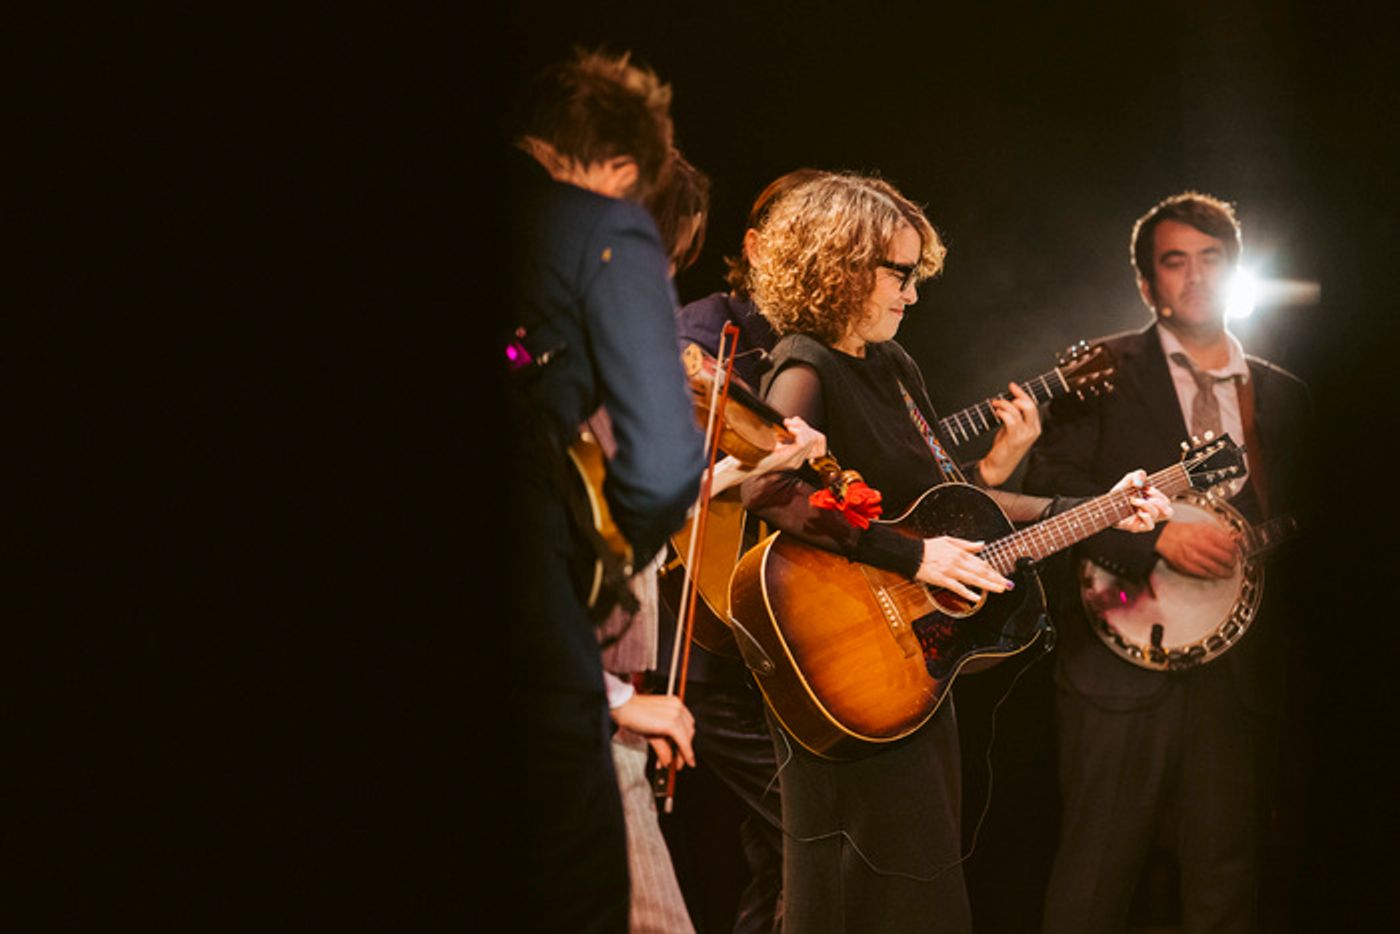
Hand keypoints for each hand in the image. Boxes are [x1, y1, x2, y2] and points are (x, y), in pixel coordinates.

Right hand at [610, 693, 695, 769]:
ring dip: (683, 755)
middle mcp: (678, 707)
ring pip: (687, 739)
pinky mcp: (671, 723)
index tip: (683, 751)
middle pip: (689, 732)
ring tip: (677, 766)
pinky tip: (679, 763)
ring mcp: (676, 714)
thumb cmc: (634, 715)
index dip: (686, 740)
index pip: (687, 725)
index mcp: (675, 703)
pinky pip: (683, 742)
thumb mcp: (652, 730)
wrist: (623, 708)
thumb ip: (662, 744)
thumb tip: (667, 760)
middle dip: (685, 749)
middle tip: (679, 762)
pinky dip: (684, 754)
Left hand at [709, 416, 826, 495]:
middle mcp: (797, 461)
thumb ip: (784, 435)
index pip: (817, 442)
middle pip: (816, 438)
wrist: (740, 467)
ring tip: (787, 424)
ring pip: (811, 438)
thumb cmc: (752, 454)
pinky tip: (788, 428)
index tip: (794, 422)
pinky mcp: (788, 458)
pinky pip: (804, 441)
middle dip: (805, 425)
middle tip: (789, 422)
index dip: (808, 428)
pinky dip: (799, 431)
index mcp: (795, 457)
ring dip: (801, 426)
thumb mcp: (772, 441)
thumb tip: (792, 422)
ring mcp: (794, 461)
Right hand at [915, 536, 1013, 600]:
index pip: (981, 562)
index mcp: (960, 552)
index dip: (993, 570)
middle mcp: (958, 561)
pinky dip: (968, 592)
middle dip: (996, 578)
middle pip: (981, 571)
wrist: (912, 553)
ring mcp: (951, 571)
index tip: (1002, 576)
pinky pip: (958, 587)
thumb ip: (967, 544)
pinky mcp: (942, 579)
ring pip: (974, 579)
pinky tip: (977, 597)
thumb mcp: (949, 540)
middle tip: (1008, 585)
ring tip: (1000, 589)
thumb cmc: (929, 547)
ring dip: (988, 585)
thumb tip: (982, 545)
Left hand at [977, 382, 1041, 486]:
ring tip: (995, 405)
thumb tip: (1009, 400)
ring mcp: (1025, 435)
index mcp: (1035, 427)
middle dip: (1016, 396)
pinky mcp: (1015, 439)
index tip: (1012, 386)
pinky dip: (1002, 412)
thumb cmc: (1004, 447)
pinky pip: (1010, 419)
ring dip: (1004, 404)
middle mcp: (1032, 430)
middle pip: (1029, 405)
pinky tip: (996, 413)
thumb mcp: (1012, 429)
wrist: (998, 466)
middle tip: (1003, 397)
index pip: (1032, 405)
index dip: (1021, 393)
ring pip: (1018, 410)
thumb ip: (1014, 416)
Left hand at [1109, 469, 1173, 531]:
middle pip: (1168, 511)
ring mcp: (1145, 521)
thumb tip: (1141, 481)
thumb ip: (1137, 475)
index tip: (1147, 488)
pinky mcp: (1138, 527)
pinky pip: (1150, 526)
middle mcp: (1152, 514)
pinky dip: (1146, 517)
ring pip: (1156, 515)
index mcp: (1154, 504)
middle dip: (1158, 500)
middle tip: (1144, 494)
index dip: (1160, 495)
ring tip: (1134, 500)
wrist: (1107, 505)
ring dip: (1146, 504)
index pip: (1167, 502)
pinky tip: (1137, 511)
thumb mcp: (1129, 480)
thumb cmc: (1121, 494)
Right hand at [1155, 520, 1239, 578]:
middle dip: (1232, 562)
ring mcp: (1193, 557)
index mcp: (1206, 533)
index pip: (1229, 545)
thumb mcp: (1204, 527)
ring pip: (1216, 568)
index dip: (1236, 551)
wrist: (1166, 537)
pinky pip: (1205, 574)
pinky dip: (1213, 575)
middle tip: (1233, 563)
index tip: (1236, 552)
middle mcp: (1200, 545)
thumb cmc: (1186, 532)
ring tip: (1229, 572)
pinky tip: (1216, 574)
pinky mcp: (1187, 566)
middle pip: (1225, 558)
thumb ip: (1221, 533)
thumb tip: (1237, 538)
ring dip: (1226, 572)